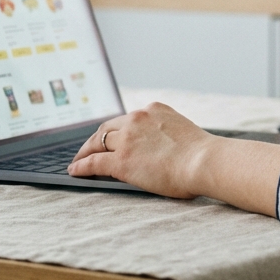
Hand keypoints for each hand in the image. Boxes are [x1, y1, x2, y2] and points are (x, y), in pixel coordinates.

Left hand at [68, 102, 279, 213]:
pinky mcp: (121, 160)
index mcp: (153, 109)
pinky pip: (93, 161)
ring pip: (97, 142)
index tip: (109, 137)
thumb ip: (164, 132)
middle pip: (107, 127)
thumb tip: (158, 148)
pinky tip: (75, 170)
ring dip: (86, 151)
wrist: (204, 161)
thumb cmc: (201, 154)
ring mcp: (127, 138)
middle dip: (96, 138)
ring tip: (78, 160)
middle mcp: (137, 118)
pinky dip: (81, 165)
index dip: (114, 130)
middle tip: (88, 148)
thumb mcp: (180, 130)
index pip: (126, 119)